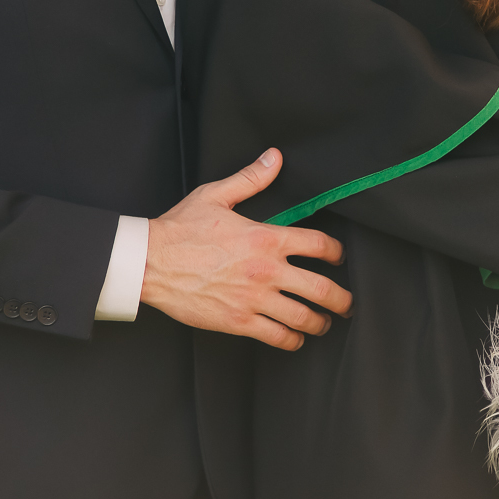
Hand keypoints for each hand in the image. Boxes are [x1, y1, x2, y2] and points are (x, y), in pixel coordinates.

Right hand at [140, 148, 352, 350]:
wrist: (150, 262)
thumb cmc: (181, 229)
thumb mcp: (217, 195)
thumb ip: (251, 178)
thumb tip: (274, 158)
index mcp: (265, 238)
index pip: (318, 245)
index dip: (336, 252)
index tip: (339, 258)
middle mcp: (266, 271)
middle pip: (321, 289)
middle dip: (341, 299)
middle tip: (347, 303)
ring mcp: (254, 299)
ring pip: (303, 318)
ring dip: (320, 323)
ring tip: (324, 323)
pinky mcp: (238, 322)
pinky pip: (276, 337)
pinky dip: (291, 340)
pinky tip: (294, 338)